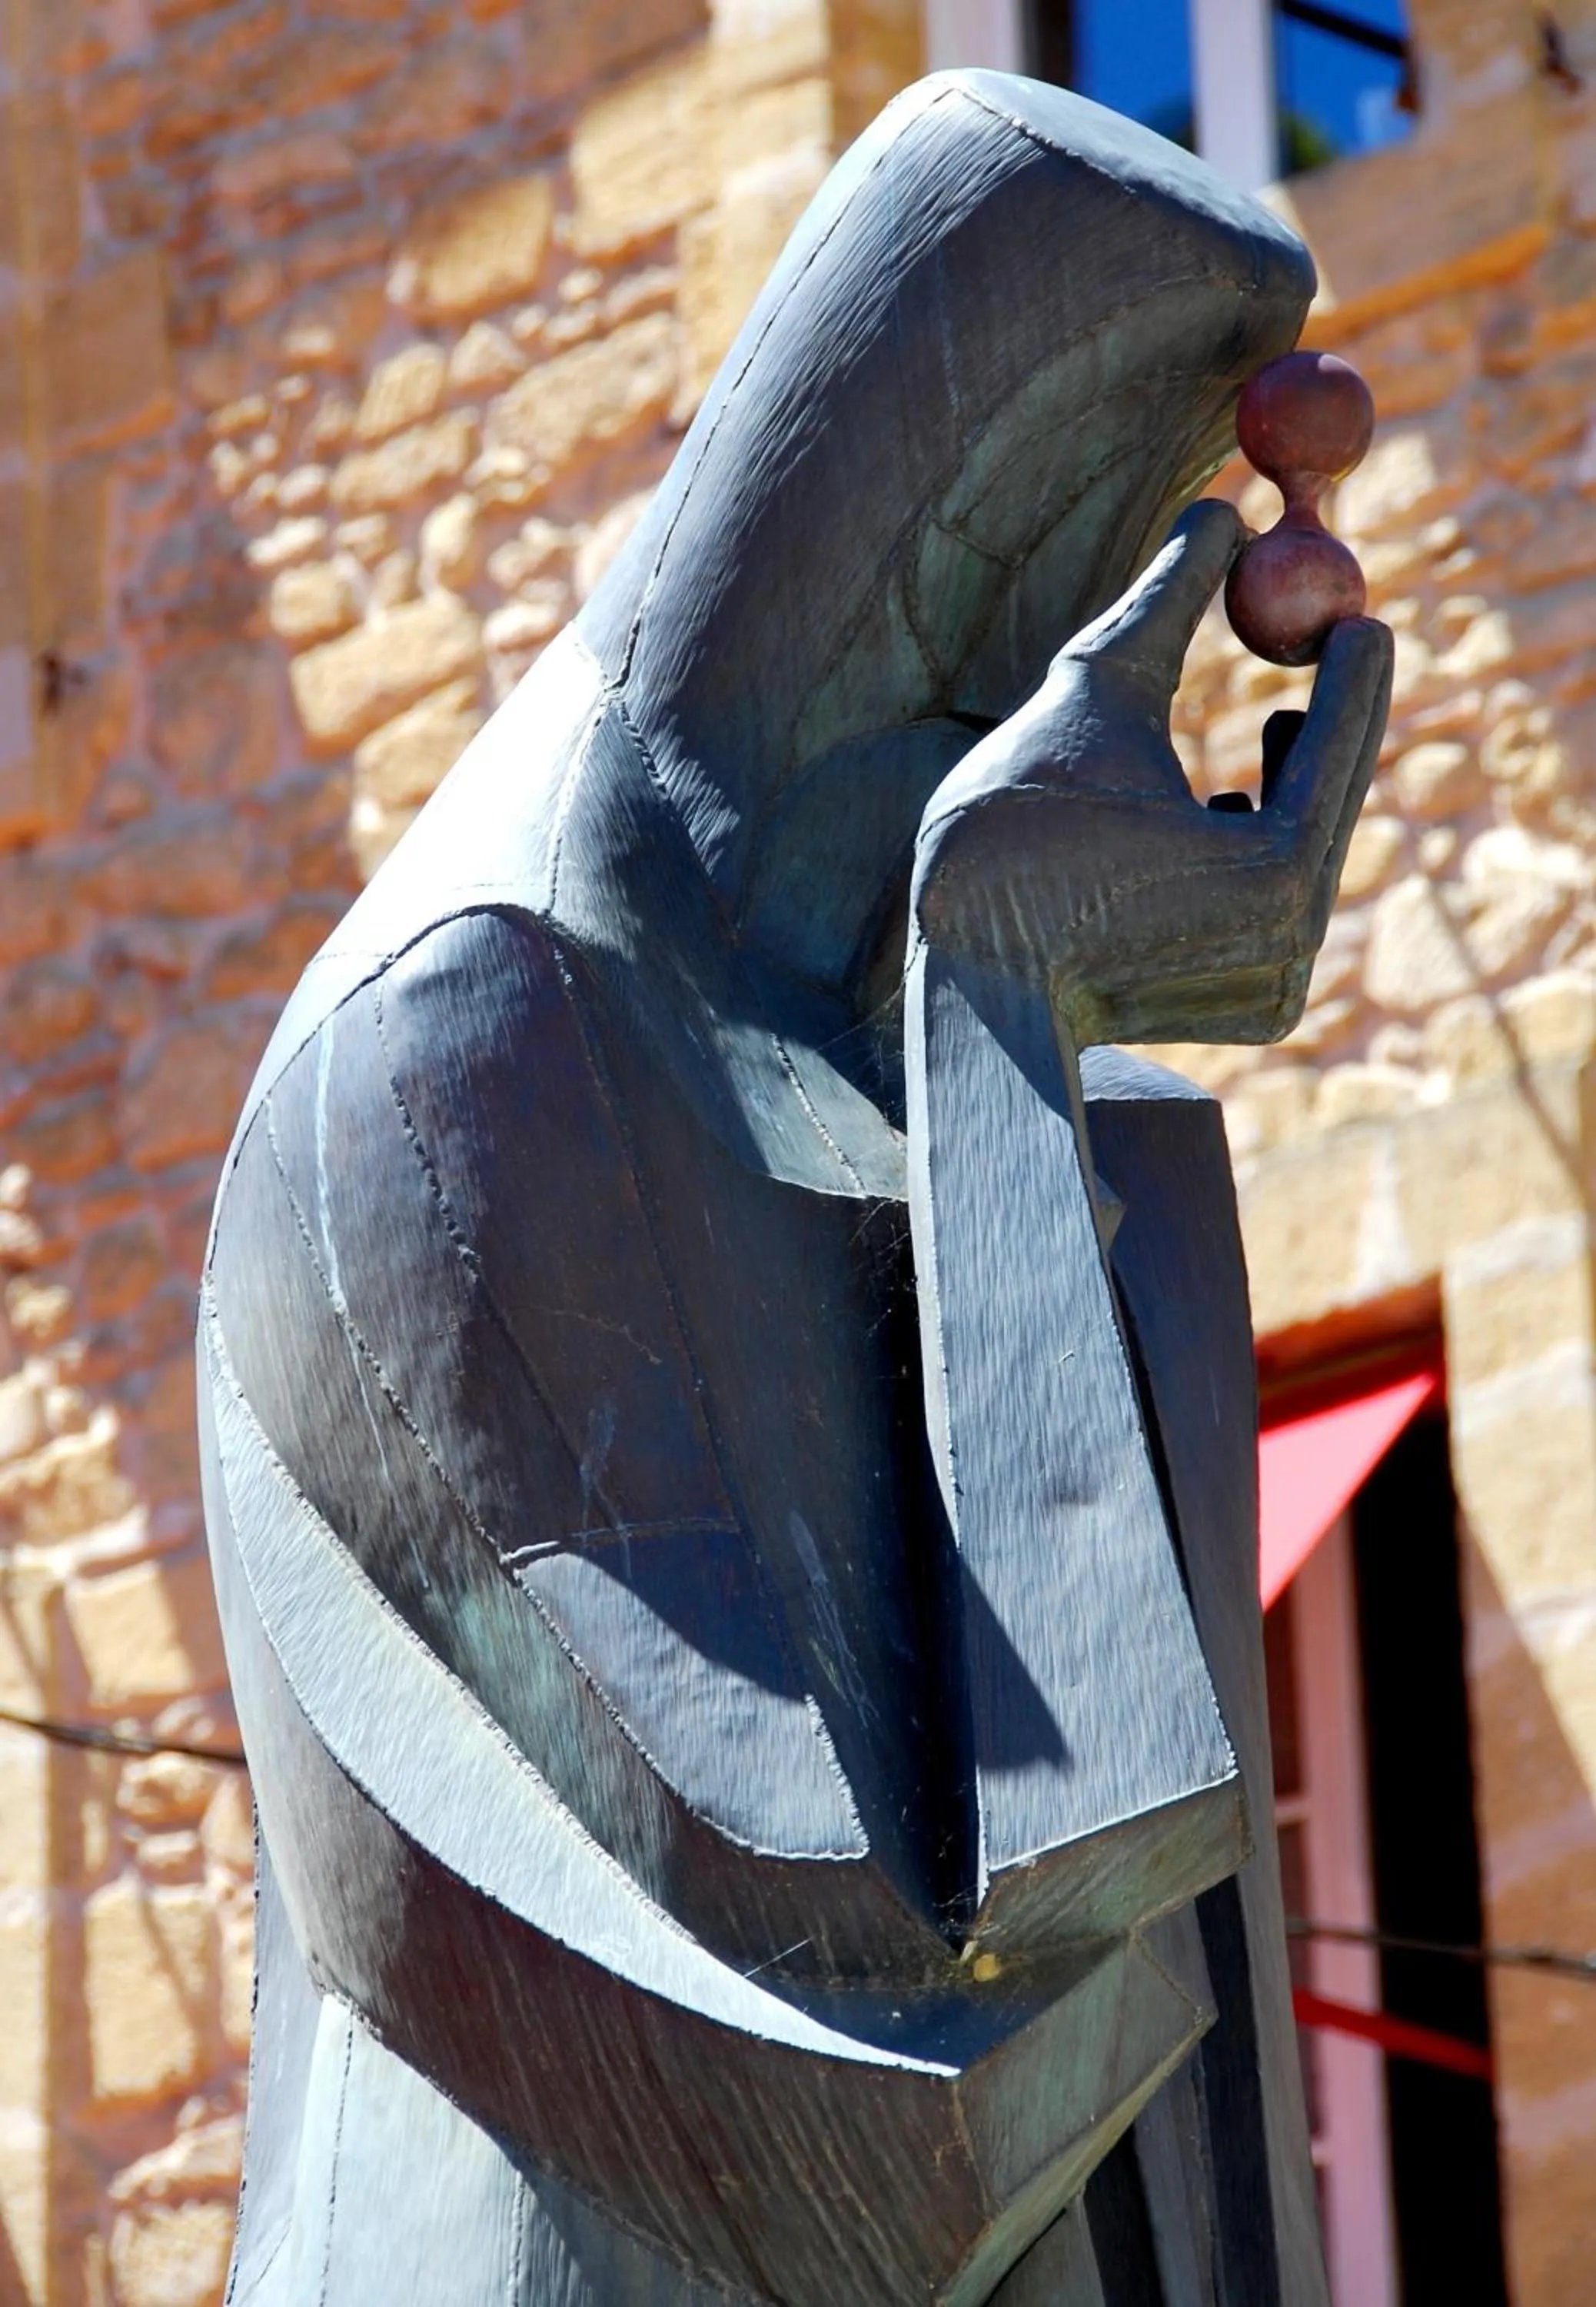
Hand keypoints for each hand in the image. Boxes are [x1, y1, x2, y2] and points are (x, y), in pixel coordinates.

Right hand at [909, 499, 1392, 1046]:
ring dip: (1291, 789)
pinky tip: (1222, 813)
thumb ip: (1165, 602)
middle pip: (1332, 806)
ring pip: (1300, 857)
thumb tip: (1220, 507)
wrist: (964, 989)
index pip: (1339, 748)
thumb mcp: (1090, 694)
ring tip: (1279, 732)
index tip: (1361, 615)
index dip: (1353, 675)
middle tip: (1341, 651)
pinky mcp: (1251, 1014)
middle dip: (1333, 728)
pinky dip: (1255, 853)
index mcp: (1273, 868)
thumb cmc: (1011, 837)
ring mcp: (1277, 987)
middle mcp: (1294, 940)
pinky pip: (1273, 911)